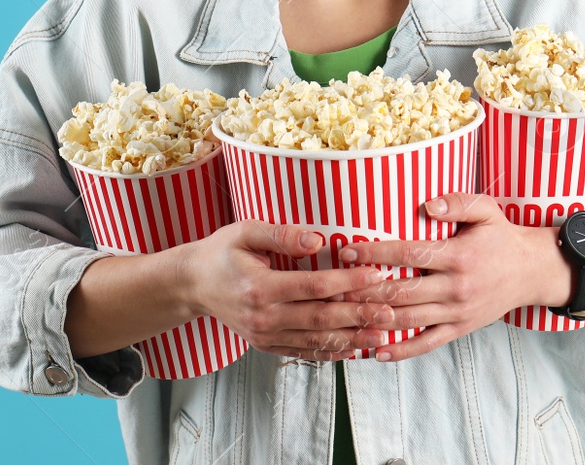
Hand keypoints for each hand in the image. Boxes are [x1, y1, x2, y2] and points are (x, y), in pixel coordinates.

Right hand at [178, 220, 395, 360]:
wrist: (193, 284)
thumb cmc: (221, 252)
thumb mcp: (245, 232)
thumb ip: (281, 234)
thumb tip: (316, 239)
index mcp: (260, 287)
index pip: (314, 286)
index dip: (348, 282)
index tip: (376, 273)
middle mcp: (264, 317)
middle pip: (321, 318)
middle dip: (359, 316)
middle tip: (391, 311)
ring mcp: (265, 336)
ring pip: (317, 341)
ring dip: (352, 338)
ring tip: (383, 335)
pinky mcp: (267, 345)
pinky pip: (305, 352)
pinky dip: (332, 352)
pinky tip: (355, 348)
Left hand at [335, 191, 561, 360]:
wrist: (531, 271)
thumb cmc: (501, 237)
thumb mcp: (486, 210)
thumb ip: (456, 203)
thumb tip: (426, 206)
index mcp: (457, 255)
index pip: (408, 254)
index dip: (375, 252)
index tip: (347, 251)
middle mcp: (455, 287)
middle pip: (402, 291)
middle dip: (365, 291)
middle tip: (333, 289)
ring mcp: (457, 311)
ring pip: (409, 320)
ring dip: (375, 320)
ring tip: (344, 317)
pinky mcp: (460, 328)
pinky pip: (428, 343)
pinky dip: (402, 351)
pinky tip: (377, 352)